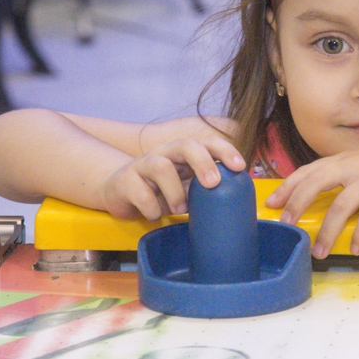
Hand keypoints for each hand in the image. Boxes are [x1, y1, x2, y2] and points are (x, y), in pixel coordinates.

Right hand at [100, 136, 244, 220]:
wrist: (118, 192)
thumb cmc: (159, 191)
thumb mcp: (185, 189)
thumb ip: (203, 188)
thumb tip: (236, 200)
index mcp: (182, 153)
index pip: (207, 143)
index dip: (225, 151)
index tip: (240, 167)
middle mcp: (164, 153)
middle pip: (186, 145)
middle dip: (203, 162)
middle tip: (213, 183)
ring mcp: (142, 164)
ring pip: (161, 166)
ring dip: (175, 192)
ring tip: (181, 209)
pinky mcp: (124, 180)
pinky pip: (140, 192)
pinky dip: (151, 207)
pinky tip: (155, 214)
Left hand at [264, 144, 358, 257]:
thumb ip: (343, 174)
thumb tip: (317, 195)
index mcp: (345, 158)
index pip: (308, 170)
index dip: (287, 187)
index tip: (271, 204)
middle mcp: (355, 164)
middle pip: (316, 183)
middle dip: (297, 205)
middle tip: (287, 226)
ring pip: (341, 205)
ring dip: (328, 231)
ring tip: (319, 252)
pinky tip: (356, 249)